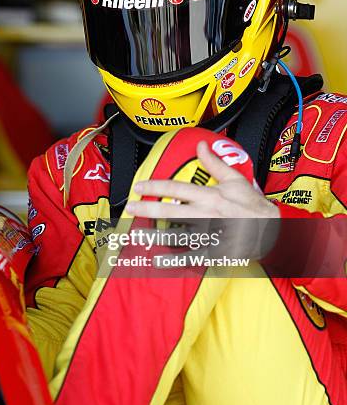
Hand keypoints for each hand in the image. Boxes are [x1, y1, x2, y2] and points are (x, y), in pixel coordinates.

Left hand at [125, 140, 279, 262]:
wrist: (274, 229)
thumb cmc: (253, 204)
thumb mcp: (235, 179)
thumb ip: (215, 163)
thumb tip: (201, 144)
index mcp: (210, 195)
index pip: (177, 188)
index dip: (155, 186)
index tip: (139, 186)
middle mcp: (207, 214)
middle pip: (171, 210)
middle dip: (148, 209)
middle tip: (130, 208)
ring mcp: (210, 234)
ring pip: (177, 234)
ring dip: (156, 235)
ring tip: (137, 234)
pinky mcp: (215, 251)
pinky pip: (191, 256)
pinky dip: (174, 259)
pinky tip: (159, 260)